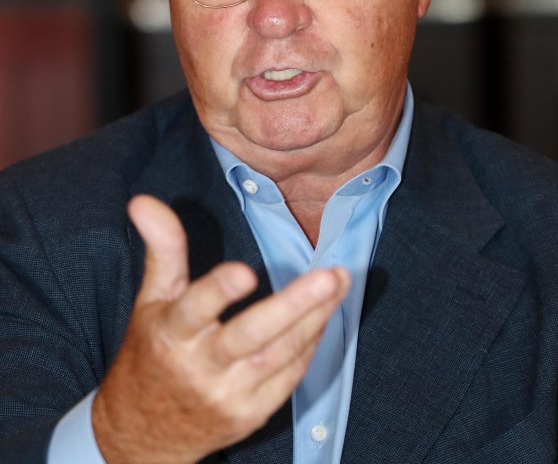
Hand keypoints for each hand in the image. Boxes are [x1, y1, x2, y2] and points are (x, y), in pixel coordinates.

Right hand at [92, 195, 349, 463]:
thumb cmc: (150, 354)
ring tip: (339, 283)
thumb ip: (162, 249)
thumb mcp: (150, 300)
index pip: (195, 309)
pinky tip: (324, 315)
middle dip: (294, 306)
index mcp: (171, 334)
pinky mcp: (250, 414)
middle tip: (328, 276)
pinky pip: (288, 377)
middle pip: (251, 337)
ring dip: (315, 318)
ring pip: (280, 356)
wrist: (141, 434)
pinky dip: (309, 344)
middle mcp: (199, 368)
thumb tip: (144, 200)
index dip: (219, 291)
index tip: (245, 272)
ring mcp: (228, 396)